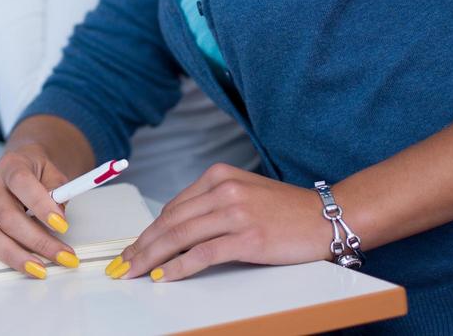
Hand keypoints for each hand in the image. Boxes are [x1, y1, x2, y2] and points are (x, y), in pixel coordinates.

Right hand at [0, 143, 78, 277]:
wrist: (22, 167)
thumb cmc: (36, 173)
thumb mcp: (54, 174)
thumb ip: (58, 192)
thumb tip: (58, 215)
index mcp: (11, 165)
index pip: (22, 182)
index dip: (41, 205)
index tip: (61, 225)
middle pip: (7, 216)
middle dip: (37, 241)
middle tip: (61, 255)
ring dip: (15, 254)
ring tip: (38, 268)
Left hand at [117, 164, 329, 282]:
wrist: (329, 218)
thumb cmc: (286, 211)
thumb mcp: (244, 195)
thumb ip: (211, 206)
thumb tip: (176, 231)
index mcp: (218, 176)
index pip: (173, 208)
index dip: (149, 231)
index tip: (133, 247)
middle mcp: (223, 189)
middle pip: (170, 222)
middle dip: (142, 246)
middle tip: (123, 264)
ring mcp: (235, 212)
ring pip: (180, 237)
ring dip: (152, 258)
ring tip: (135, 272)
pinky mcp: (247, 237)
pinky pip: (202, 254)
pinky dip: (178, 267)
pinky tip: (164, 276)